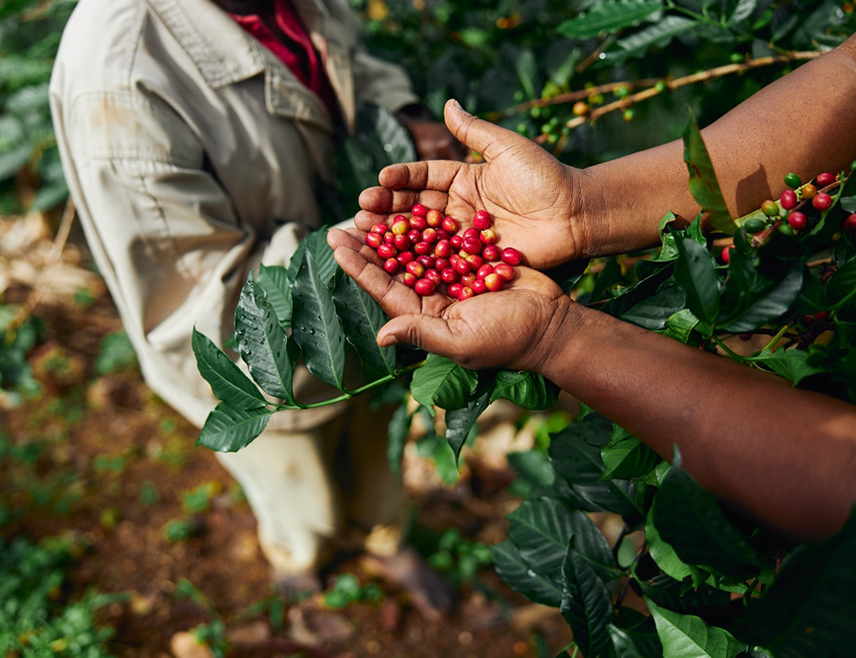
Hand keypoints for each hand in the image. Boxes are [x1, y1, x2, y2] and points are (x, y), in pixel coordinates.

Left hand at [327, 228, 572, 371]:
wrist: (552, 323)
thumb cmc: (508, 339)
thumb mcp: (461, 341)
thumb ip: (422, 333)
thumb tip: (382, 336)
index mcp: (425, 316)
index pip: (384, 289)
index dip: (359, 267)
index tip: (337, 243)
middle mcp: (434, 297)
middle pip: (394, 266)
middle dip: (370, 244)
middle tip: (346, 219)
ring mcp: (453, 278)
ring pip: (416, 249)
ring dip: (395, 229)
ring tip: (372, 206)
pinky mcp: (473, 261)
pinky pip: (444, 239)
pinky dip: (428, 223)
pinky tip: (411, 203)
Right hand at [361, 99, 590, 268]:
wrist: (576, 214)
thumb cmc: (545, 177)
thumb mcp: (507, 147)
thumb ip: (475, 131)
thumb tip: (447, 103)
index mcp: (464, 179)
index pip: (424, 177)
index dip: (401, 179)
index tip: (379, 179)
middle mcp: (460, 208)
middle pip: (416, 208)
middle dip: (387, 209)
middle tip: (361, 211)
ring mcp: (464, 236)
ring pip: (423, 236)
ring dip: (394, 236)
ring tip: (366, 233)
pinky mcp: (474, 260)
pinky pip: (443, 260)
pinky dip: (419, 262)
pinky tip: (394, 262)